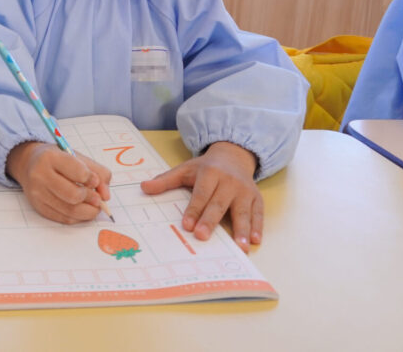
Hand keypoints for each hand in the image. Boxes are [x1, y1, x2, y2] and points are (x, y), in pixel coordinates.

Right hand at [6, 141, 111, 223]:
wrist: (29, 163)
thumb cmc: (57, 159)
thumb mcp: (77, 157)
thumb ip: (98, 172)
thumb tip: (106, 196)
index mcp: (50, 157)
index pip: (79, 173)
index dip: (92, 180)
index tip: (94, 180)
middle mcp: (40, 175)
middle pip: (74, 195)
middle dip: (91, 199)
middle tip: (97, 198)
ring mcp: (37, 193)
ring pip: (70, 211)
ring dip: (88, 211)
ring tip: (93, 205)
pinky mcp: (38, 207)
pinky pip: (64, 218)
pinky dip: (78, 217)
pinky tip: (81, 209)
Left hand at [140, 141, 260, 252]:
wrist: (233, 156)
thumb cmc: (206, 167)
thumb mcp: (185, 169)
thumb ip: (165, 180)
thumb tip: (143, 187)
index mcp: (210, 173)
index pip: (201, 194)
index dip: (194, 209)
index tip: (186, 225)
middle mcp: (229, 182)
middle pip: (219, 204)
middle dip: (211, 220)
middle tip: (203, 236)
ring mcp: (245, 190)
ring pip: (242, 211)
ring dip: (242, 229)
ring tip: (241, 246)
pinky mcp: (256, 198)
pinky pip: (258, 212)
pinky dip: (258, 226)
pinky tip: (256, 240)